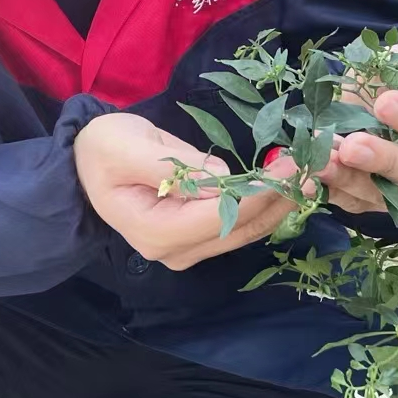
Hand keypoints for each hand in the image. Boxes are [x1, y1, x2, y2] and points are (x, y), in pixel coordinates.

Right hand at [75, 112, 303, 269]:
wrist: (82, 163)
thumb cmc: (101, 150)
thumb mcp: (127, 146)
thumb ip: (174, 165)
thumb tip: (222, 174)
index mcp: (156, 231)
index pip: (223, 216)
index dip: (262, 191)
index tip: (293, 162)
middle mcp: (174, 251)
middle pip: (240, 230)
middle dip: (280, 199)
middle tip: (315, 166)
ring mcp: (185, 249)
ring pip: (243, 232)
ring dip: (277, 204)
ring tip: (309, 174)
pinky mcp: (193, 237)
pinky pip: (235, 227)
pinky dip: (262, 206)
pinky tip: (284, 185)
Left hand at [318, 47, 397, 217]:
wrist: (348, 96)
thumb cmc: (388, 80)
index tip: (387, 101)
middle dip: (387, 159)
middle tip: (353, 144)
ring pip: (387, 195)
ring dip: (352, 177)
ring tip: (325, 157)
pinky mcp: (370, 202)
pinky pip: (353, 202)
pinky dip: (332, 186)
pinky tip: (313, 171)